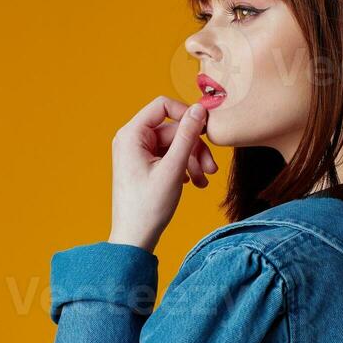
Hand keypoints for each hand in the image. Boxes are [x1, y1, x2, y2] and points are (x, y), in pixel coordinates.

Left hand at [108, 96, 218, 253]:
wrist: (134, 237)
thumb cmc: (148, 206)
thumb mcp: (173, 168)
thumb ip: (187, 136)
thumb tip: (200, 109)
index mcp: (132, 134)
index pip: (162, 105)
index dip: (187, 114)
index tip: (206, 130)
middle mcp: (132, 140)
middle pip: (173, 129)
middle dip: (194, 148)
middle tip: (211, 168)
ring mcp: (138, 153)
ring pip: (174, 145)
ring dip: (192, 160)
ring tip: (204, 180)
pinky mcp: (144, 166)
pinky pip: (169, 157)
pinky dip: (183, 167)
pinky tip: (193, 184)